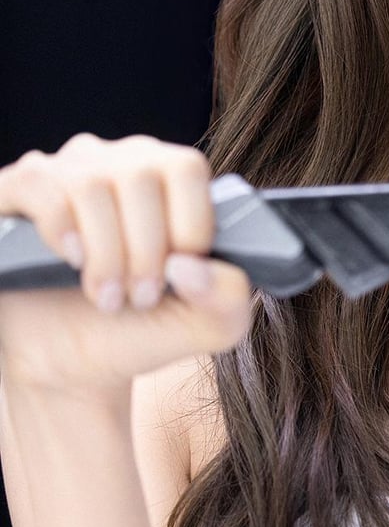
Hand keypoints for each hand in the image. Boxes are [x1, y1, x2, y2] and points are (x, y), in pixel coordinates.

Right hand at [0, 132, 253, 396]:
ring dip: (105, 254)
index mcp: (169, 179)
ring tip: (107, 297)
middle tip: (140, 298)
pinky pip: (40, 184)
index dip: (188, 227)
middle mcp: (117, 162)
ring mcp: (64, 172)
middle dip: (146, 252)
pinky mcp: (17, 191)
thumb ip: (229, 298)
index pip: (188, 168)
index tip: (178, 276)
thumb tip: (191, 266)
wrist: (73, 365)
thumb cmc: (141, 330)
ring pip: (92, 183)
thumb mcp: (207, 326)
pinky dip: (60, 229)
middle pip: (141, 175)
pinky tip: (70, 261)